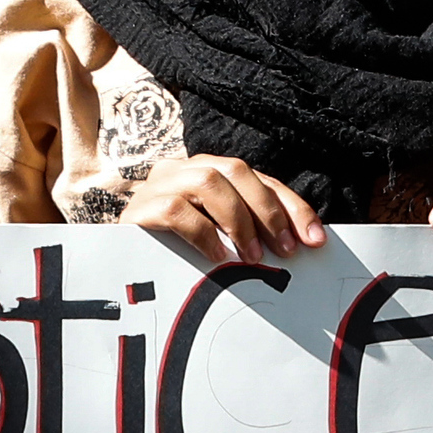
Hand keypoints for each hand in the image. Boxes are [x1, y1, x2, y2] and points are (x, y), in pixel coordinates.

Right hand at [127, 155, 325, 265]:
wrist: (117, 263)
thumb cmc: (174, 253)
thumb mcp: (218, 239)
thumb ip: (248, 232)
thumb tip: (295, 247)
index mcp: (207, 170)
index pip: (258, 179)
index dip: (290, 207)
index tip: (315, 239)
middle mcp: (183, 168)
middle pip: (235, 169)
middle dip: (267, 211)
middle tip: (285, 250)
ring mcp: (159, 184)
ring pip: (208, 180)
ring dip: (238, 220)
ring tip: (252, 256)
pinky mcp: (139, 208)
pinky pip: (176, 209)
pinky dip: (204, 234)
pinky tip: (217, 257)